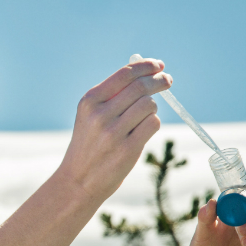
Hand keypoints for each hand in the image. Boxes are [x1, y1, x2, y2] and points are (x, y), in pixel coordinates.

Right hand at [57, 58, 172, 200]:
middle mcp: (100, 114)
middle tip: (167, 80)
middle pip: (141, 87)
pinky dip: (152, 124)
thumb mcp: (90, 116)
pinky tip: (142, 132)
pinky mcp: (127, 149)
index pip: (125, 74)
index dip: (146, 66)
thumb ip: (113, 95)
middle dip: (159, 81)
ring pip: (149, 105)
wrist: (78, 180)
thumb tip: (146, 74)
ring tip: (142, 118)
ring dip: (151, 108)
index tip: (158, 65)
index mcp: (90, 101)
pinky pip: (152, 124)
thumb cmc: (89, 144)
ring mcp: (113, 132)